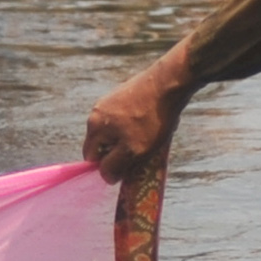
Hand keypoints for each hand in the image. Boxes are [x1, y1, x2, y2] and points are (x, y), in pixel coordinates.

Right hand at [82, 43, 192, 182]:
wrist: (169, 83)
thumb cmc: (151, 120)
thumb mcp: (133, 151)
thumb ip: (115, 166)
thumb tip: (105, 176)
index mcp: (93, 126)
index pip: (91, 157)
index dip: (108, 167)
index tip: (128, 168)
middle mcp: (96, 111)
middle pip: (103, 143)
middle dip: (119, 152)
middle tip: (141, 153)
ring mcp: (109, 100)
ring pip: (115, 130)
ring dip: (129, 138)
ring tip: (151, 136)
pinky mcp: (124, 92)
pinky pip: (125, 118)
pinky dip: (136, 125)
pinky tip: (153, 122)